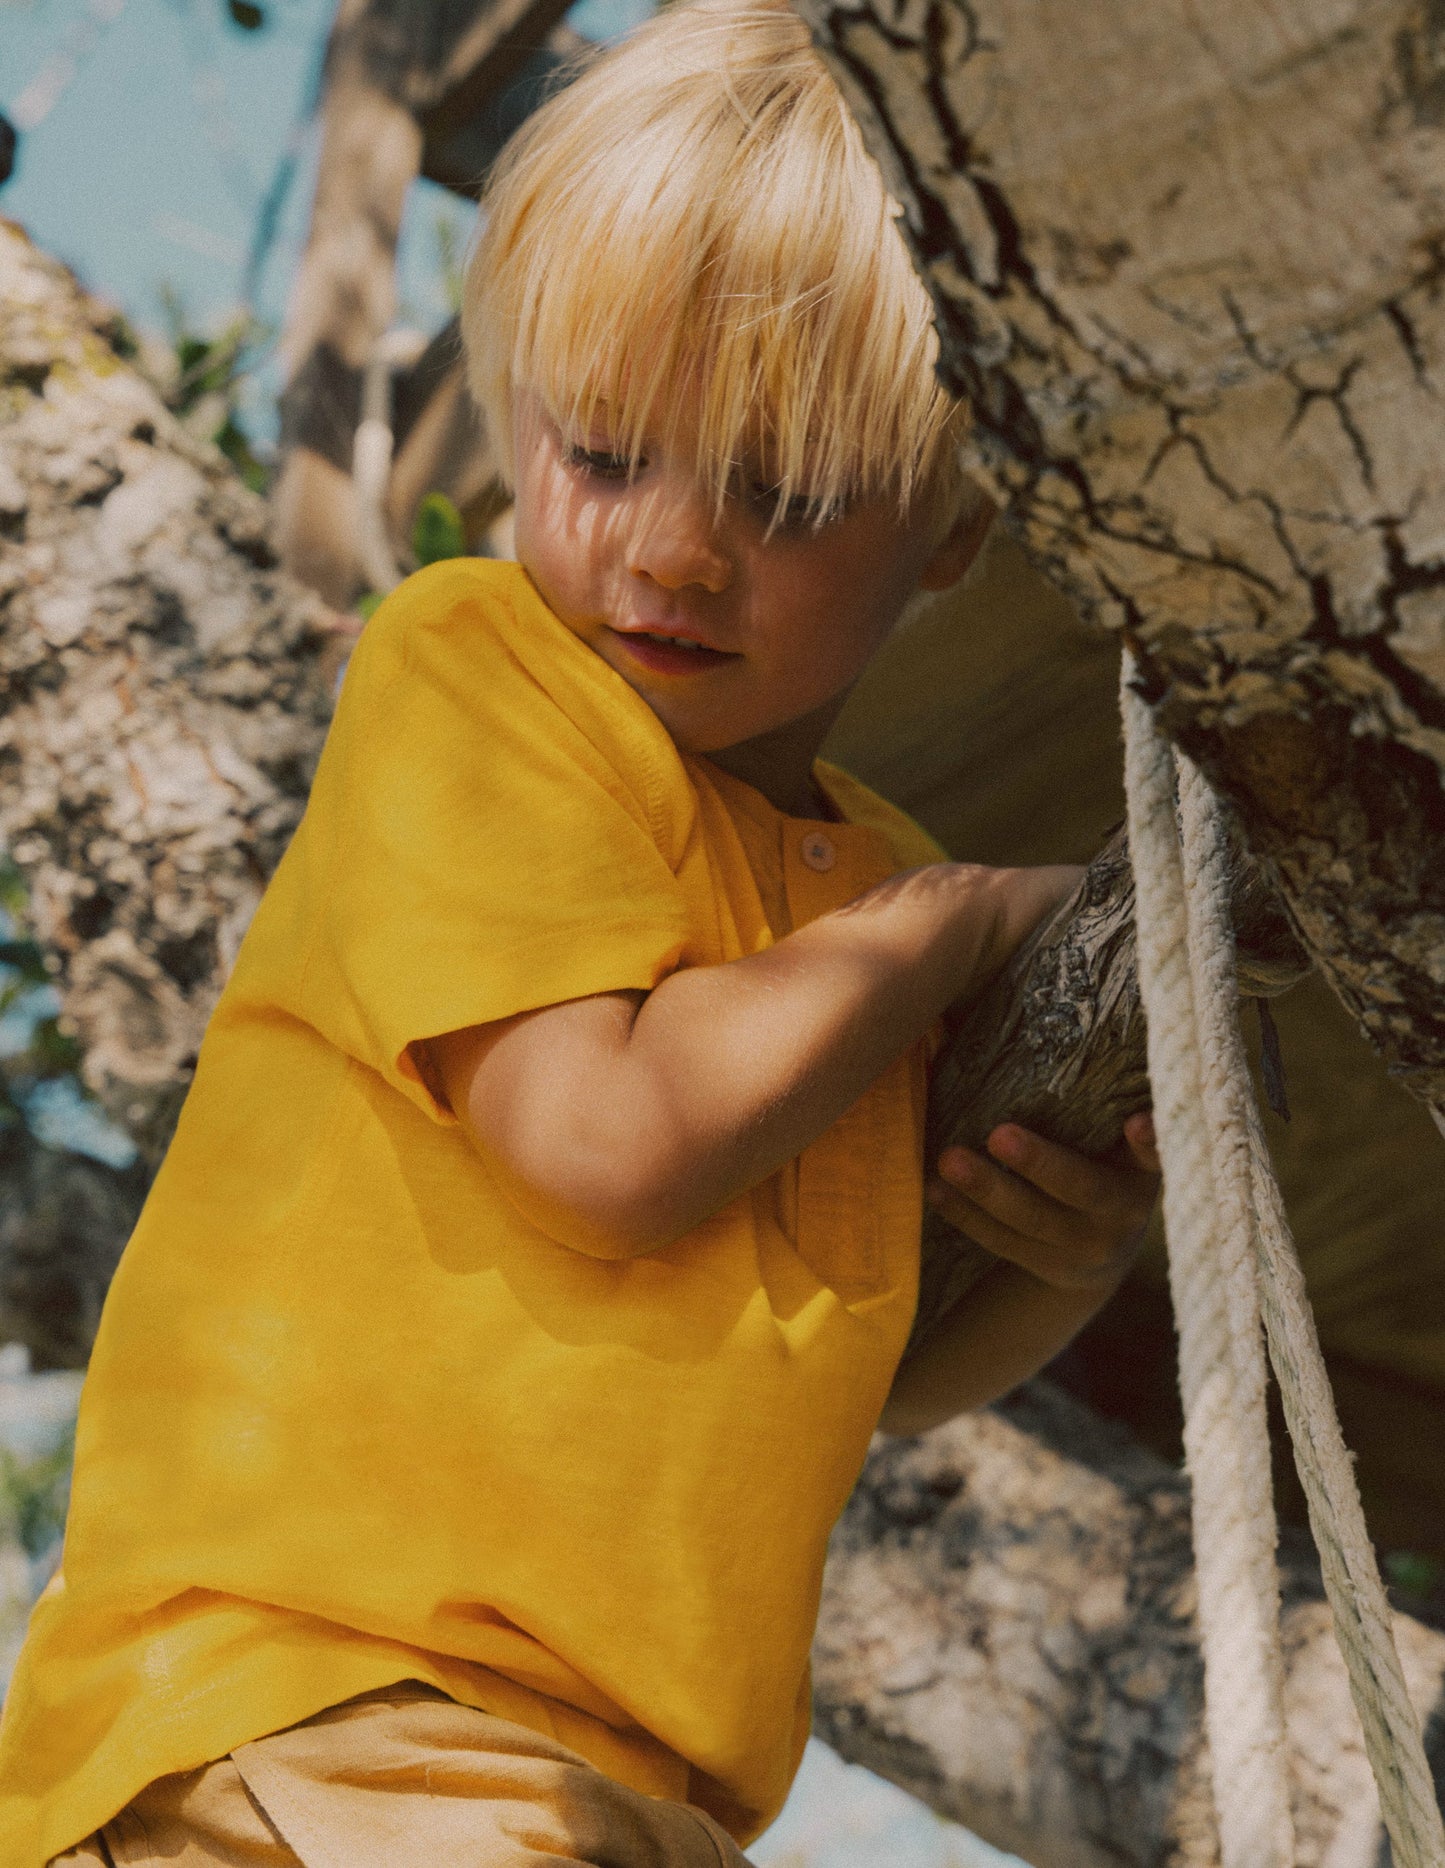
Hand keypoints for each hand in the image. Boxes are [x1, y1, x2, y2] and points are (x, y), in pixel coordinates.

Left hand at [928, 1112, 1160, 1292]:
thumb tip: (1057, 1020)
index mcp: (1142, 1172)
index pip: (1156, 1154)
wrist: (1100, 1251)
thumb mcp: (1115, 1141)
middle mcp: (1122, 1213)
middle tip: (998, 1135)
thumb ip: (1102, 1101)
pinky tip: (936, 1190)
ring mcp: (1085, 1247)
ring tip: (949, 1160)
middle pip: (1081, 1190)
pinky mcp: (1048, 1267)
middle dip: (1040, 1164)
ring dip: (987, 1191)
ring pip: (1033, 1221)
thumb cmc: (1101, 1164)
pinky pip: (1003, 1243)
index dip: (1149, 1142)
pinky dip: (966, 1217)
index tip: (1136, 1122)